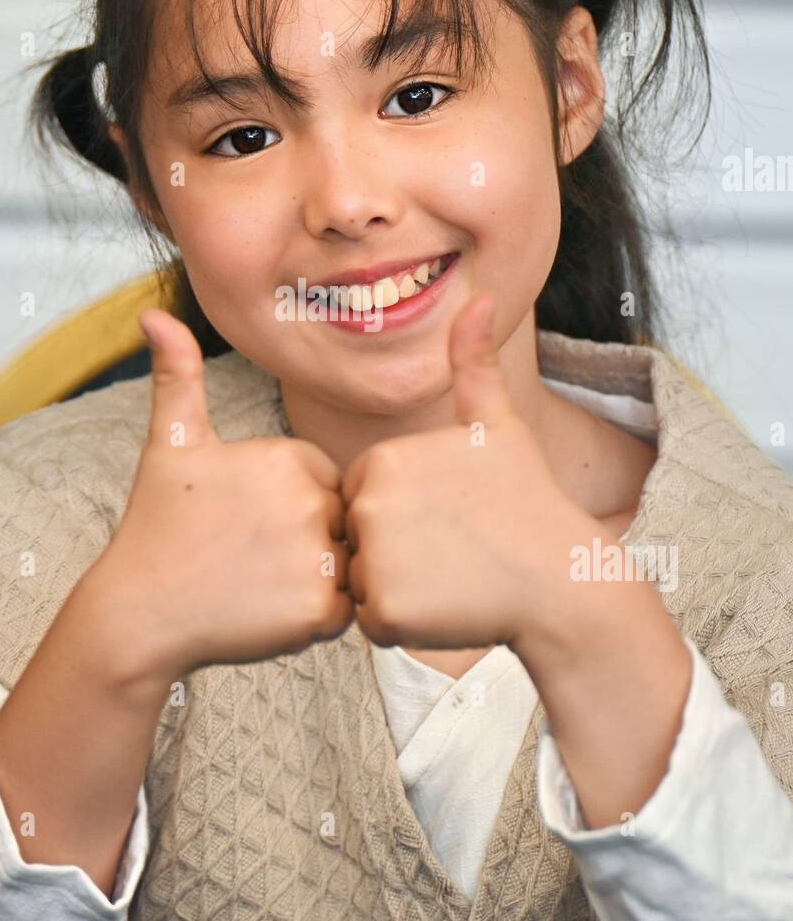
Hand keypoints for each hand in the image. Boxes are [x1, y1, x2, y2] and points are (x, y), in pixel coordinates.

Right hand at [85, 309, 354, 683]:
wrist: (137, 613)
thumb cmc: (159, 524)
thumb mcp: (172, 442)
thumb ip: (179, 376)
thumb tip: (153, 313)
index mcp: (290, 456)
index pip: (327, 481)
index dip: (290, 506)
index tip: (246, 522)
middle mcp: (311, 502)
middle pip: (341, 524)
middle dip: (306, 544)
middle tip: (249, 558)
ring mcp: (318, 557)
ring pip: (346, 568)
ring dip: (313, 580)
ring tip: (258, 584)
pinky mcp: (319, 612)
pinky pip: (344, 613)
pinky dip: (313, 619)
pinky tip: (264, 612)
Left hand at [340, 292, 600, 652]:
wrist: (562, 582)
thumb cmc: (528, 501)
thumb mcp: (498, 425)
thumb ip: (473, 363)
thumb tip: (483, 295)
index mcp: (381, 458)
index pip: (363, 495)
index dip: (405, 512)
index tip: (449, 515)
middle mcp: (368, 504)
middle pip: (357, 538)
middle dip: (397, 550)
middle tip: (453, 550)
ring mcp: (375, 558)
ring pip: (363, 580)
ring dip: (398, 587)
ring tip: (452, 576)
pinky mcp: (385, 611)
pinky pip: (373, 622)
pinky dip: (405, 624)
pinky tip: (448, 608)